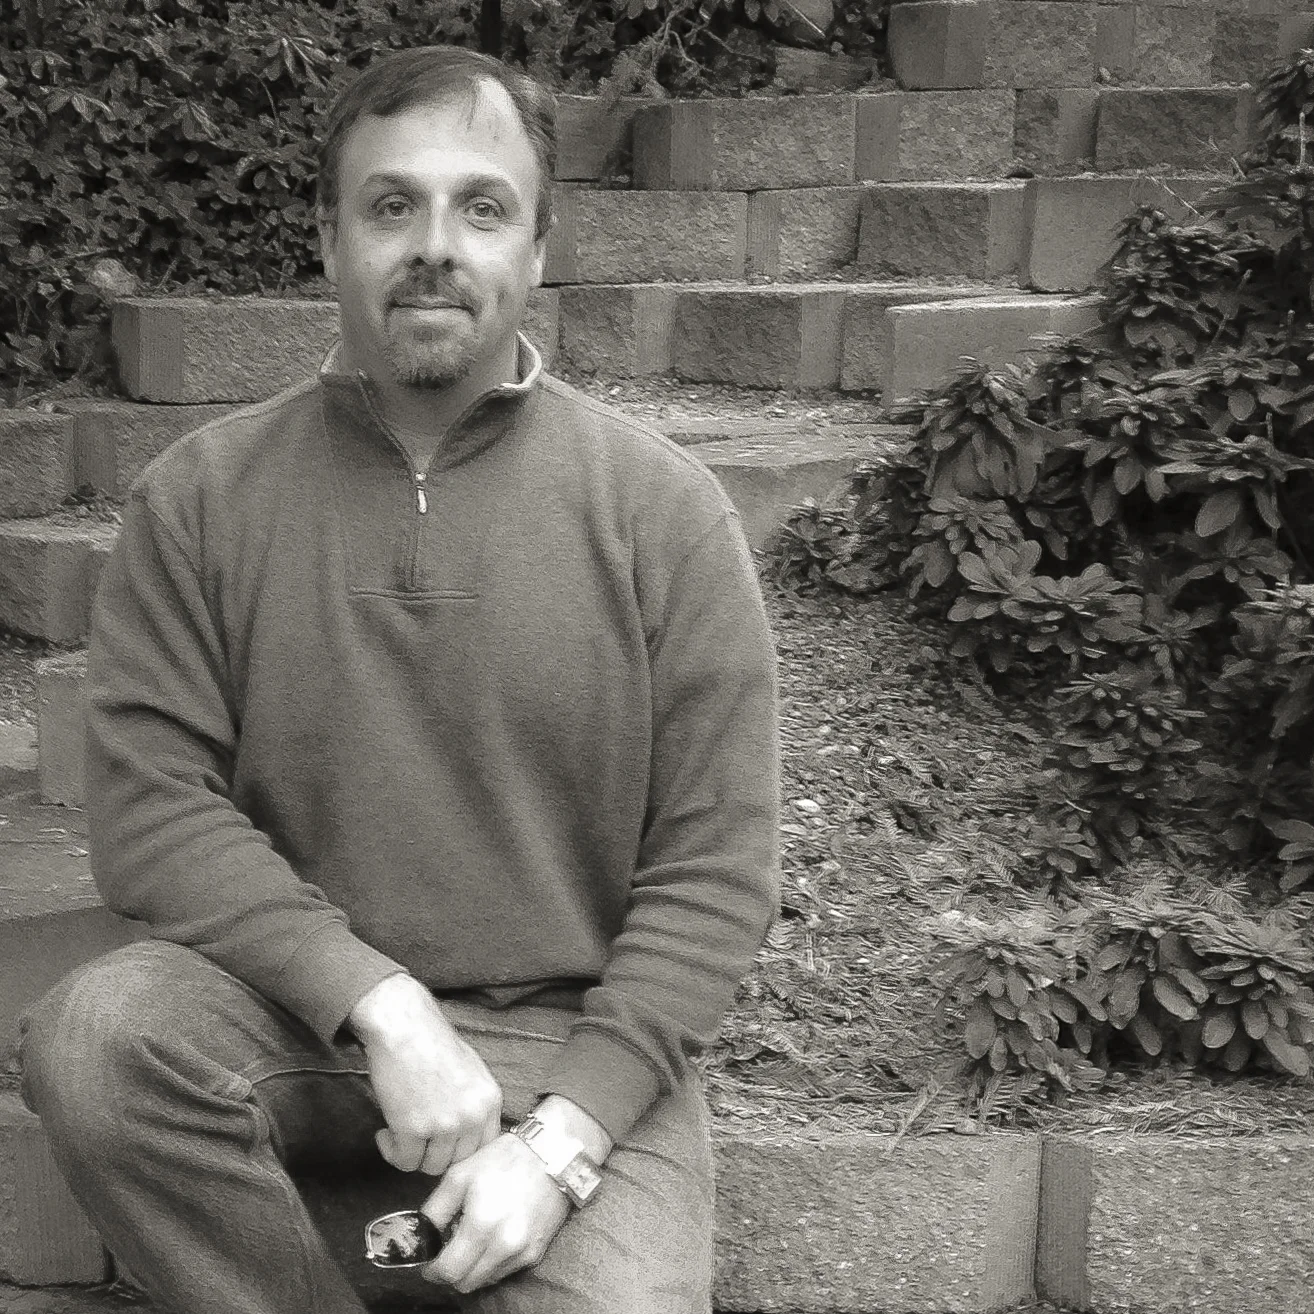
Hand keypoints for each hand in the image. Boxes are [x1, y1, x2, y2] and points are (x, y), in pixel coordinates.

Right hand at [349, 974, 501, 1176]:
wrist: (403, 1026)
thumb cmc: (432, 1043)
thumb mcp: (471, 1072)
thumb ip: (474, 1106)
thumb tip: (467, 1140)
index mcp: (491, 1100)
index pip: (483, 1148)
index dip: (459, 1150)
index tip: (441, 1145)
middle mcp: (473, 1115)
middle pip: (457, 1161)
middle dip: (434, 1154)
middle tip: (417, 1139)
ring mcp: (445, 1124)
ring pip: (430, 1166)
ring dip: (413, 1154)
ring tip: (399, 1132)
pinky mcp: (413, 1129)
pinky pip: (404, 1161)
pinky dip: (391, 1151)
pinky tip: (385, 1132)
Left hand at [418, 1133, 570, 1292]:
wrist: (554, 1153)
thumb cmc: (504, 1159)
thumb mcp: (460, 1174)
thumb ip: (435, 1209)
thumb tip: (422, 1236)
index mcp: (481, 1224)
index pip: (448, 1271)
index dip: (432, 1271)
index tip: (429, 1261)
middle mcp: (504, 1245)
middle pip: (465, 1283)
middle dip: (451, 1271)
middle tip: (449, 1248)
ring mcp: (522, 1252)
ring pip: (485, 1280)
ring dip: (473, 1267)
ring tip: (474, 1238)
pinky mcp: (536, 1253)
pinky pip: (505, 1270)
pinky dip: (493, 1261)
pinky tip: (494, 1235)